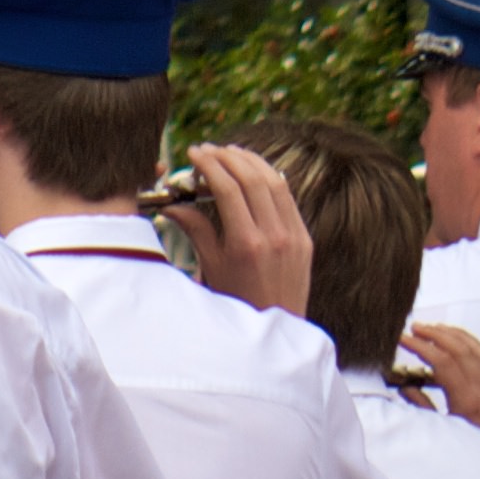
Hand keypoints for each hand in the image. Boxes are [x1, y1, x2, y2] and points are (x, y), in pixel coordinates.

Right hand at [165, 141, 311, 316]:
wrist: (274, 329)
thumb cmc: (234, 305)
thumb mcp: (210, 269)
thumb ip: (196, 232)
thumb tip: (174, 205)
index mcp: (245, 245)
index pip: (228, 190)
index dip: (210, 166)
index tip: (195, 153)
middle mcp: (274, 236)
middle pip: (253, 179)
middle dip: (229, 157)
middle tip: (209, 148)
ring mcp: (294, 235)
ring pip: (275, 182)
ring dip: (252, 162)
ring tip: (232, 152)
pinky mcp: (305, 238)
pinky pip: (288, 198)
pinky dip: (271, 179)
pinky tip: (256, 172)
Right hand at [404, 323, 479, 430]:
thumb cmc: (475, 446)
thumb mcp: (445, 432)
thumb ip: (424, 408)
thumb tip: (407, 388)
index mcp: (467, 399)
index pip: (443, 362)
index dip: (422, 346)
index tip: (404, 339)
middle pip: (460, 349)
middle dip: (436, 334)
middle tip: (416, 327)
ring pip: (475, 348)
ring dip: (453, 334)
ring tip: (434, 328)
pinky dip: (470, 342)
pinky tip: (459, 339)